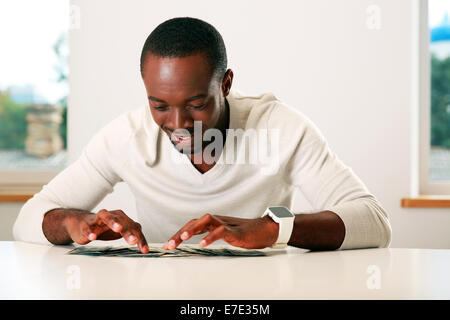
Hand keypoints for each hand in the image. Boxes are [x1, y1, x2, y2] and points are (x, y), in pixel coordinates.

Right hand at [63, 209, 148, 252]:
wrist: (80, 223)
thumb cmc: (103, 228)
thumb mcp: (120, 232)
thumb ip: (133, 236)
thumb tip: (146, 247)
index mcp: (122, 218)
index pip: (134, 228)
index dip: (140, 239)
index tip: (144, 250)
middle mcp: (112, 216)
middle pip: (122, 221)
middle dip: (128, 231)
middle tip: (133, 240)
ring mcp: (98, 219)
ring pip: (106, 217)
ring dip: (113, 222)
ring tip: (118, 229)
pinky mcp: (86, 224)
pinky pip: (88, 227)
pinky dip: (90, 231)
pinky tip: (92, 237)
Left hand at [164, 213, 278, 249]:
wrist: (264, 230)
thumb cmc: (245, 233)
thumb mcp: (224, 235)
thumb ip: (211, 236)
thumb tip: (197, 243)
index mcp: (213, 223)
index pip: (191, 225)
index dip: (178, 234)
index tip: (168, 245)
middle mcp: (217, 221)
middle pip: (194, 222)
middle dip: (180, 233)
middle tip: (170, 244)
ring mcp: (226, 224)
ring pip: (206, 221)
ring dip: (193, 229)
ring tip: (183, 239)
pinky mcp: (235, 231)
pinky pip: (221, 232)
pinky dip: (211, 237)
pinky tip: (203, 244)